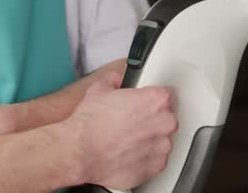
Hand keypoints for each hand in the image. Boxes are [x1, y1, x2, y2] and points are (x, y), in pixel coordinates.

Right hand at [61, 71, 177, 189]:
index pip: (166, 94)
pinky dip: (144, 157)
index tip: (143, 103)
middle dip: (151, 119)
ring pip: (161, 140)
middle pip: (166, 118)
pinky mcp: (156, 166)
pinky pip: (155, 159)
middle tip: (131, 122)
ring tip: (126, 139)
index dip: (151, 98)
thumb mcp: (98, 89)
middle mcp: (164, 123)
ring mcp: (162, 147)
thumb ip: (113, 81)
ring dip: (148, 140)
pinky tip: (127, 153)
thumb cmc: (91, 124)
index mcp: (155, 100)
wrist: (81, 151)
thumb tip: (115, 81)